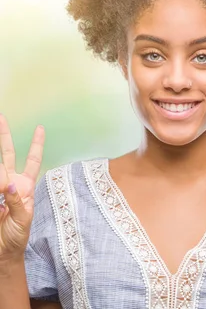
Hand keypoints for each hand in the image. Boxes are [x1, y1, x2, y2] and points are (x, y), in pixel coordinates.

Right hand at [0, 114, 44, 260]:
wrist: (3, 250)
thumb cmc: (17, 235)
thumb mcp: (22, 218)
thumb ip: (15, 201)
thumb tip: (8, 183)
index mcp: (26, 186)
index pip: (33, 161)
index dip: (36, 145)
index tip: (40, 128)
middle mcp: (11, 183)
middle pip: (8, 155)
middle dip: (4, 137)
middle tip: (2, 118)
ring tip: (3, 203)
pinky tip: (0, 202)